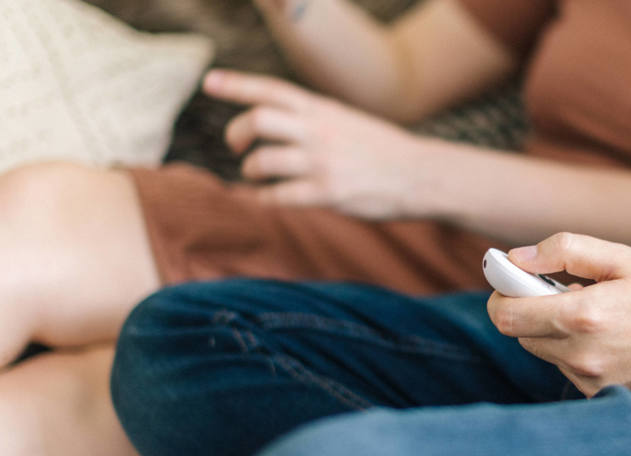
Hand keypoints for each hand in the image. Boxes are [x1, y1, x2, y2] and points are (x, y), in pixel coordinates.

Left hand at [204, 69, 422, 219]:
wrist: (421, 175)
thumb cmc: (382, 150)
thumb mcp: (347, 120)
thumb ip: (313, 118)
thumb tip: (275, 118)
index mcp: (324, 110)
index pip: (272, 90)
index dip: (236, 84)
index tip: (209, 83)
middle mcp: (320, 132)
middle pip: (258, 120)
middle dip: (237, 132)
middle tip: (236, 145)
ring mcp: (323, 163)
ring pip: (262, 160)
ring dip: (250, 169)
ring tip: (255, 173)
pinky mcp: (328, 193)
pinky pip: (279, 196)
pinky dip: (264, 197)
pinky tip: (267, 197)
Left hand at [486, 233, 630, 396]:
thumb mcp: (623, 258)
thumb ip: (565, 251)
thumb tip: (518, 258)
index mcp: (583, 317)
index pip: (506, 315)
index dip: (502, 293)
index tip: (513, 279)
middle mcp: (581, 355)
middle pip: (520, 334)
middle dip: (532, 309)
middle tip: (566, 291)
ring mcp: (591, 380)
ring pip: (544, 351)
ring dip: (554, 331)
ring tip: (595, 314)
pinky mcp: (600, 394)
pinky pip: (568, 368)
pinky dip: (575, 350)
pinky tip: (608, 337)